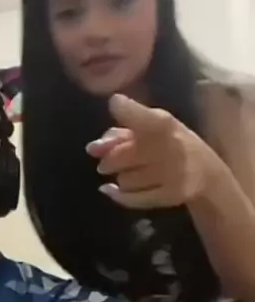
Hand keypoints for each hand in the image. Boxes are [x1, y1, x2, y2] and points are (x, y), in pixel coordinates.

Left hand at [86, 94, 218, 209]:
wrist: (208, 173)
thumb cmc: (172, 143)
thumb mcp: (153, 127)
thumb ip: (121, 131)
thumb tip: (92, 148)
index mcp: (164, 124)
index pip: (141, 116)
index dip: (126, 109)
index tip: (115, 102)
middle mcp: (169, 147)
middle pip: (121, 156)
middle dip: (110, 159)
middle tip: (112, 161)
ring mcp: (172, 174)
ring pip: (125, 179)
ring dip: (120, 176)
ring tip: (130, 172)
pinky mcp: (171, 196)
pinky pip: (133, 199)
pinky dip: (118, 195)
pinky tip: (112, 189)